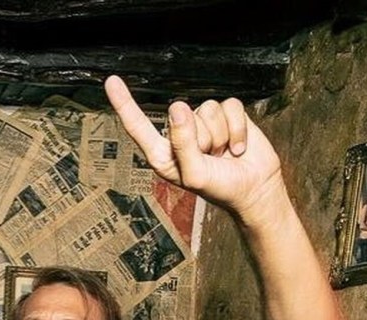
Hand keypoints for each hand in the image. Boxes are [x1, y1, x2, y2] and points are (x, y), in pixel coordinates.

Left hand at [104, 75, 283, 216]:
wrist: (254, 189)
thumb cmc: (220, 188)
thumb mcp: (196, 174)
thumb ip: (183, 144)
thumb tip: (178, 109)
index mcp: (163, 153)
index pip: (139, 126)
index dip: (125, 104)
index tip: (112, 83)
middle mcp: (179, 135)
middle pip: (182, 115)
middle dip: (202, 138)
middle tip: (211, 159)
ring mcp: (203, 123)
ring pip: (208, 109)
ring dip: (221, 135)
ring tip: (223, 154)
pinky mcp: (226, 115)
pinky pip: (230, 107)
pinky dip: (238, 129)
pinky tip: (237, 147)